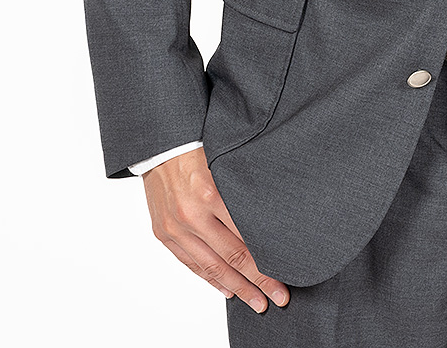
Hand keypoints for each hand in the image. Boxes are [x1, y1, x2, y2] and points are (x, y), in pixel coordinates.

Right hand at [142, 146, 289, 312]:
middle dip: (258, 282)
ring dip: (237, 288)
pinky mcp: (164, 233)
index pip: (246, 239)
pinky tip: (227, 289)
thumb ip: (248, 190)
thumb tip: (278, 217)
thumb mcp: (229, 162)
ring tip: (257, 301)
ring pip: (211, 267)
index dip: (267, 263)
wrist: (160, 145)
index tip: (285, 278)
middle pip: (232, 258)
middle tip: (278, 298)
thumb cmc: (201, 147)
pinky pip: (190, 263)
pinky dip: (210, 279)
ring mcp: (176, 227)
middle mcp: (192, 214)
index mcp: (212, 192)